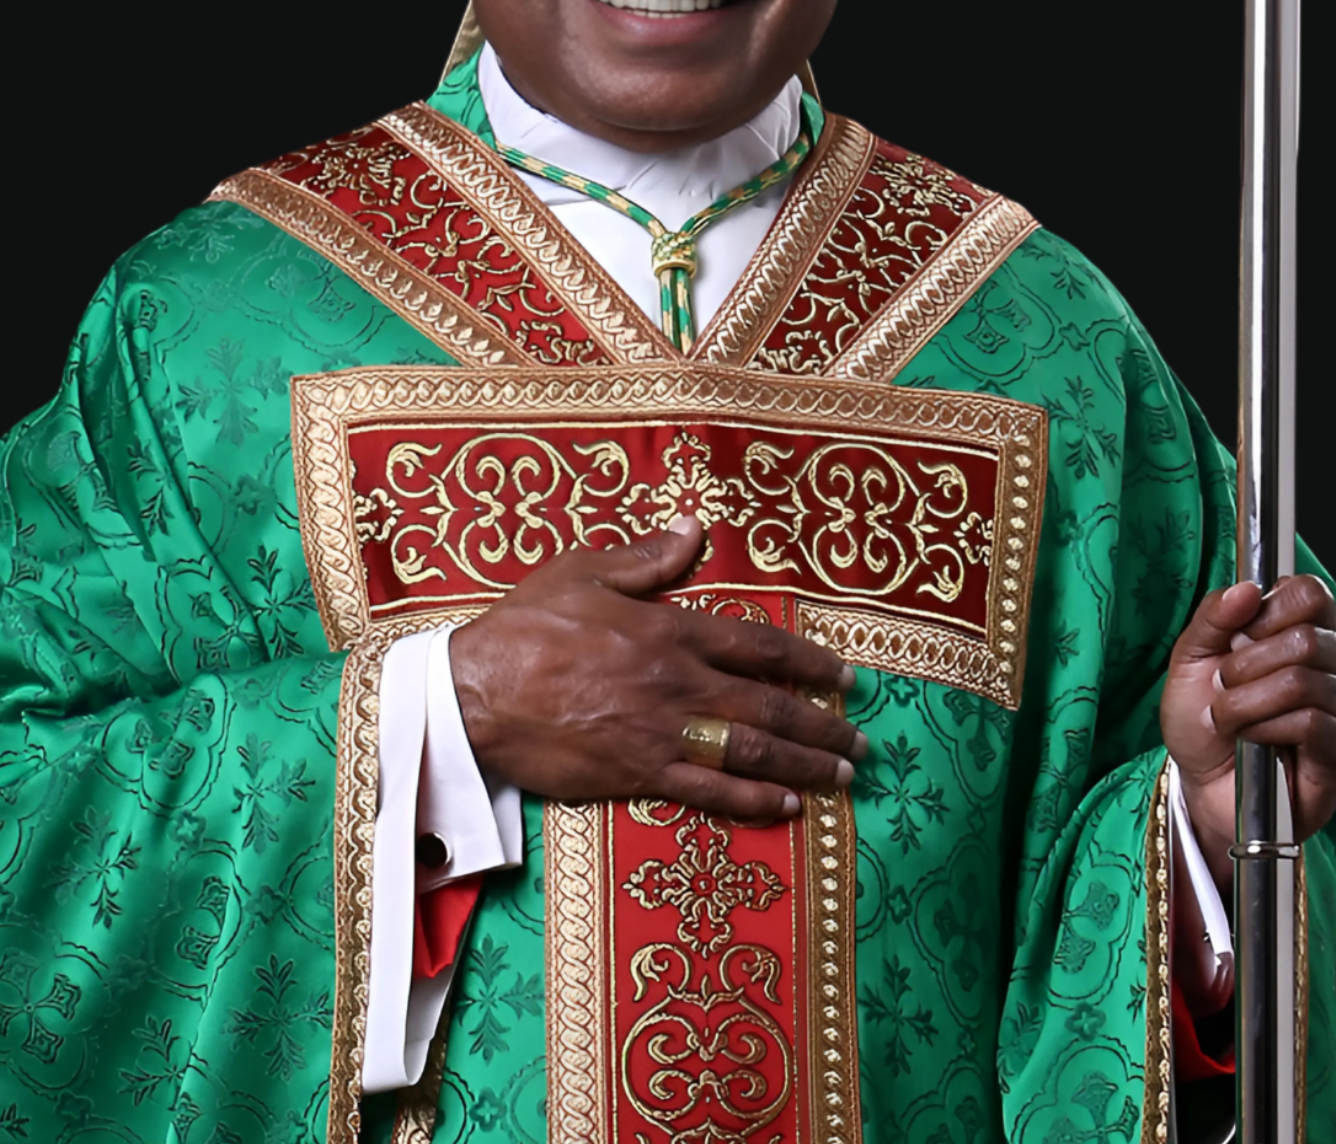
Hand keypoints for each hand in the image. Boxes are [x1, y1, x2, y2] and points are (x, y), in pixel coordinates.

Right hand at [447, 515, 865, 822]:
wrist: (475, 694)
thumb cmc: (525, 627)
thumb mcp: (584, 570)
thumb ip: (647, 558)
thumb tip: (693, 529)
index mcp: (670, 630)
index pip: (759, 645)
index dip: (809, 661)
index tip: (845, 676)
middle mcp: (678, 683)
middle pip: (770, 705)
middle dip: (823, 725)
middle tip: (861, 741)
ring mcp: (662, 732)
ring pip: (751, 751)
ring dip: (805, 764)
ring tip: (842, 776)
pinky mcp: (637, 773)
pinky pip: (709, 790)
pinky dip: (752, 800)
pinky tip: (787, 805)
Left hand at [1160, 577, 1335, 871]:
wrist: (1200, 782)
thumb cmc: (1202, 717)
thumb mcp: (1191, 657)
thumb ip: (1214, 617)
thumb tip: (1248, 588)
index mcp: (1305, 629)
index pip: (1311, 593)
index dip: (1268, 611)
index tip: (1238, 638)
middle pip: (1307, 638)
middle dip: (1247, 666)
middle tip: (1226, 689)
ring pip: (1305, 682)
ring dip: (1249, 703)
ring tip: (1232, 719)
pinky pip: (1314, 724)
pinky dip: (1268, 729)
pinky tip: (1254, 740)